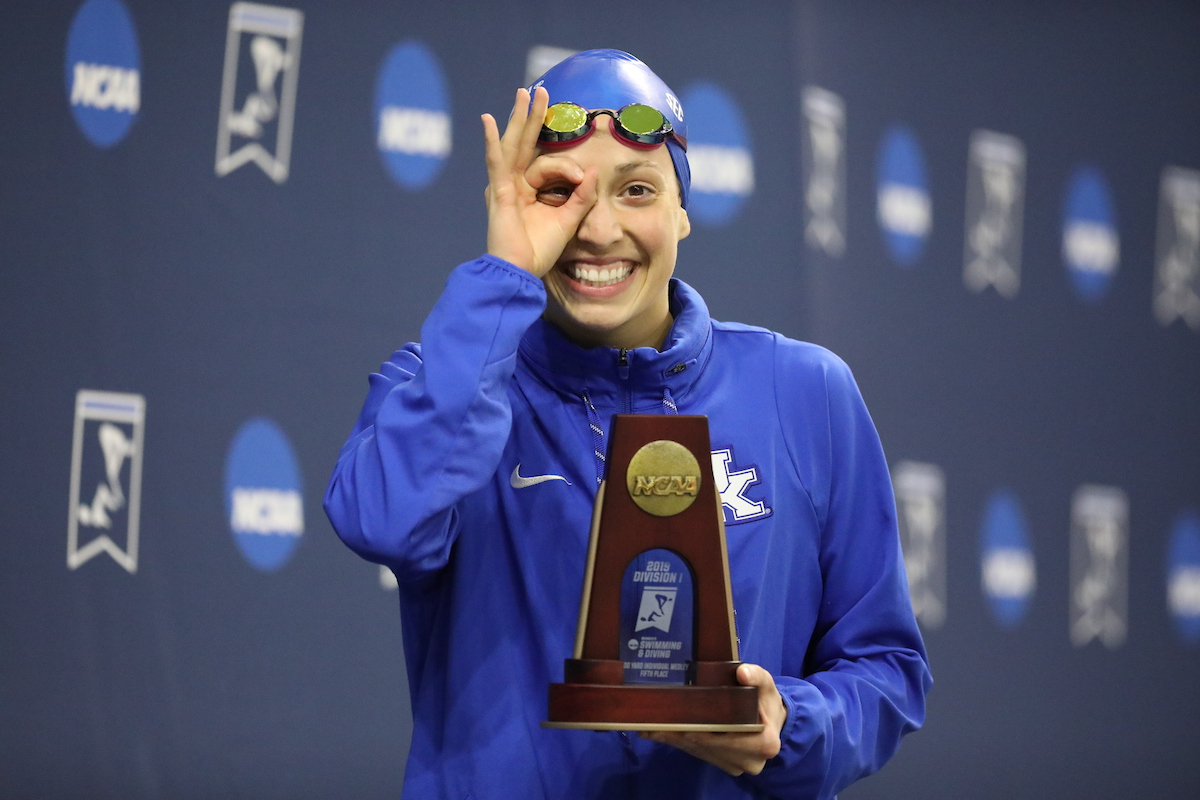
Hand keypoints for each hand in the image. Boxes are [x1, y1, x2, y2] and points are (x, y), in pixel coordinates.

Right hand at [481, 87, 598, 276]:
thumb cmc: (539, 252)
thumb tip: (593, 171)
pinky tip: (488, 120)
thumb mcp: (568, 220)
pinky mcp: (498, 192)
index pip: (550, 165)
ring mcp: (504, 186)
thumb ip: (581, 196)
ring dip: (520, 119)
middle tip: (540, 92)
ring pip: (515, 145)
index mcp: (530, 192)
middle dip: (534, 117)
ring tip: (525, 94)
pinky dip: (491, 141)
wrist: (520, 273)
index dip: (568, 167)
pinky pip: (496, 162)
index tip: (581, 179)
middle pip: (527, 144)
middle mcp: (515, 185)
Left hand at [640, 664, 786, 776]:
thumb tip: (742, 673)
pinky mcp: (724, 765)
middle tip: (654, 724)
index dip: (705, 733)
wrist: (772, 722)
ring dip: (675, 740)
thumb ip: (756, 676)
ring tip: (650, 727)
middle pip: (710, 748)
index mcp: (765, 744)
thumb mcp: (765, 684)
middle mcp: (750, 761)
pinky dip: (678, 743)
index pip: (729, 740)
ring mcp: (736, 766)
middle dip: (681, 735)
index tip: (681, 725)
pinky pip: (699, 754)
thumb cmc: (765, 700)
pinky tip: (656, 734)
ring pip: (700, 752)